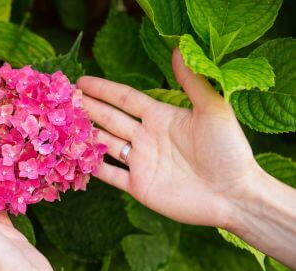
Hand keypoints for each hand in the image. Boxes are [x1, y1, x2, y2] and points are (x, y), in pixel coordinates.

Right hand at [77, 49, 260, 228]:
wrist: (233, 194)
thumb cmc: (227, 150)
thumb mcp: (212, 110)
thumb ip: (191, 81)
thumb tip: (178, 49)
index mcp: (160, 117)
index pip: (125, 99)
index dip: (103, 89)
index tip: (82, 81)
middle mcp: (146, 138)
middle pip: (110, 119)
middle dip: (88, 108)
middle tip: (65, 99)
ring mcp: (141, 162)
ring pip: (105, 144)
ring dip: (86, 134)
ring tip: (64, 125)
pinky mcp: (139, 186)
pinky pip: (110, 175)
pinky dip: (93, 168)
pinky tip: (76, 159)